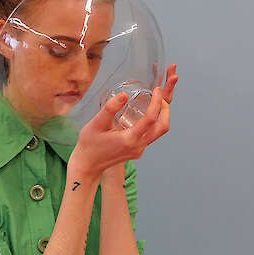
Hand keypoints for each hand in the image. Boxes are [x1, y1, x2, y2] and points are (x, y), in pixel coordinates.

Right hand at [69, 63, 178, 178]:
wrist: (88, 164)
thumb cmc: (89, 144)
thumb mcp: (96, 123)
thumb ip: (110, 108)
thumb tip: (124, 94)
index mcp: (129, 139)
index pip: (150, 119)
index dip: (156, 102)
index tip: (157, 90)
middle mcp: (138, 146)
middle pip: (162, 127)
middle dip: (165, 109)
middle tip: (159, 95)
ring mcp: (139, 150)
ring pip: (159, 133)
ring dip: (162, 117)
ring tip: (155, 102)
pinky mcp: (137, 151)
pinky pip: (151, 136)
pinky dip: (154, 123)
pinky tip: (145, 114)